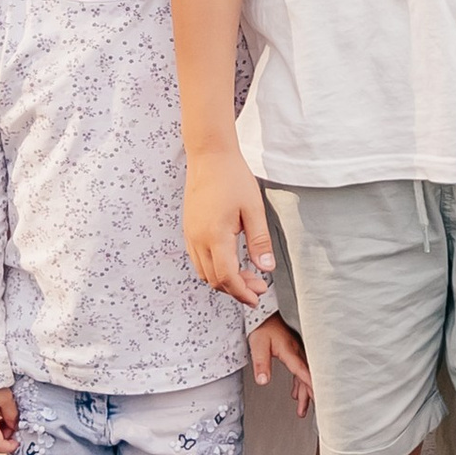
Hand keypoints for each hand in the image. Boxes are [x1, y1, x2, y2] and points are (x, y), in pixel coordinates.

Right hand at [184, 140, 274, 307]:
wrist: (209, 156)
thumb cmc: (233, 178)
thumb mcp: (254, 209)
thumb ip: (259, 241)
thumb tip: (266, 269)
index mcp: (215, 235)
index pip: (226, 277)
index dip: (242, 292)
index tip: (257, 298)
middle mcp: (198, 239)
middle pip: (214, 279)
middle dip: (236, 289)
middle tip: (258, 287)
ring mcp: (190, 235)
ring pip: (204, 272)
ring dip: (224, 280)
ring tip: (247, 277)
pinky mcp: (188, 230)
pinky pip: (198, 259)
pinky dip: (213, 269)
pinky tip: (230, 263)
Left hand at [248, 316, 311, 414]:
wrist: (265, 310)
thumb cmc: (263, 325)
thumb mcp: (258, 345)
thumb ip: (261, 364)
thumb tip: (263, 381)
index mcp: (291, 351)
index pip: (303, 371)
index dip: (312, 385)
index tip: (320, 396)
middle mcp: (298, 351)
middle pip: (307, 376)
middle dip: (311, 394)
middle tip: (315, 409)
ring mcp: (298, 350)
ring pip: (305, 375)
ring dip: (304, 392)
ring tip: (302, 409)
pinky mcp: (295, 350)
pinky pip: (301, 370)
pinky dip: (300, 383)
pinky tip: (297, 392)